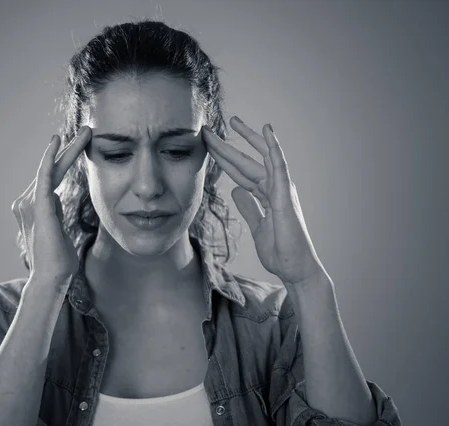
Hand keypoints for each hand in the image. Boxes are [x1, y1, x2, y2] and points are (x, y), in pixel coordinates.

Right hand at [11, 127, 91, 286]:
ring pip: (51, 169)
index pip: (53, 178)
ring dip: (68, 149)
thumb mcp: (59, 231)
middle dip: (69, 149)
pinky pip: (44, 177)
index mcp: (34, 208)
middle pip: (52, 170)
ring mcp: (29, 204)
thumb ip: (56, 214)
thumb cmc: (59, 261)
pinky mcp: (37, 206)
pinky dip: (49, 158)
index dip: (66, 159)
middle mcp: (27, 203)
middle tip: (87, 130)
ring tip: (86, 133)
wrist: (51, 278)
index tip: (82, 144)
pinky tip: (57, 142)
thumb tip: (58, 202)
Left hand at [202, 117, 323, 285]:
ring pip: (260, 158)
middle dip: (226, 146)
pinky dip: (273, 147)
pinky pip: (279, 165)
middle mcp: (274, 188)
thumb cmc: (281, 251)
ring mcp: (281, 189)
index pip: (239, 172)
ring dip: (247, 138)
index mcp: (266, 195)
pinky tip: (267, 130)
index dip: (223, 159)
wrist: (295, 269)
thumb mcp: (257, 226)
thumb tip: (236, 191)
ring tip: (233, 121)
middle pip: (246, 161)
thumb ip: (249, 207)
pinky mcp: (285, 195)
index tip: (206, 146)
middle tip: (208, 129)